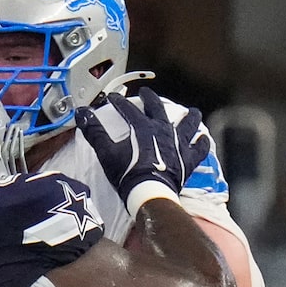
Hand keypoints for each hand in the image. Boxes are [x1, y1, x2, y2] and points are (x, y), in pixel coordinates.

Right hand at [75, 96, 195, 207]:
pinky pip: (200, 149)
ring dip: (190, 117)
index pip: (128, 109)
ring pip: (188, 125)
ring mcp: (179, 144)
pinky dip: (202, 143)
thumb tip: (82, 112)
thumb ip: (94, 131)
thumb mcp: (106, 151)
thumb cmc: (127, 173)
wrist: (149, 193)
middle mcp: (163, 131)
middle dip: (150, 99)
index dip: (119, 102)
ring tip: (192, 112)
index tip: (113, 98)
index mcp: (142, 127)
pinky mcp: (189, 159)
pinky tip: (204, 139)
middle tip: (146, 93)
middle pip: (158, 109)